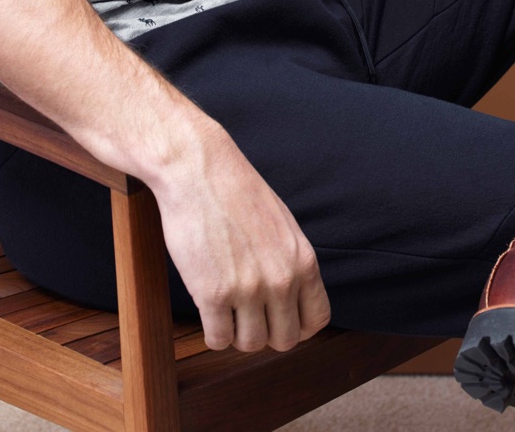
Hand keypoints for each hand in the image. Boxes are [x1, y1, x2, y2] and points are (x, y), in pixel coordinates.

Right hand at [151, 120, 331, 352]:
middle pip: (285, 340)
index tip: (278, 317)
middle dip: (265, 331)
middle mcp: (281, 279)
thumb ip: (291, 261)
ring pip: (250, 344)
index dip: (296, 325)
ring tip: (226, 307)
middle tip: (247, 313)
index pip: (316, 319)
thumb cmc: (236, 192)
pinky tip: (208, 308)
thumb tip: (293, 295)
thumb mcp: (282, 225)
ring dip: (236, 332)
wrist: (198, 170)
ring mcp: (247, 289)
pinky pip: (218, 339)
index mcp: (303, 260)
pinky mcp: (212, 294)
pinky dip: (213, 331)